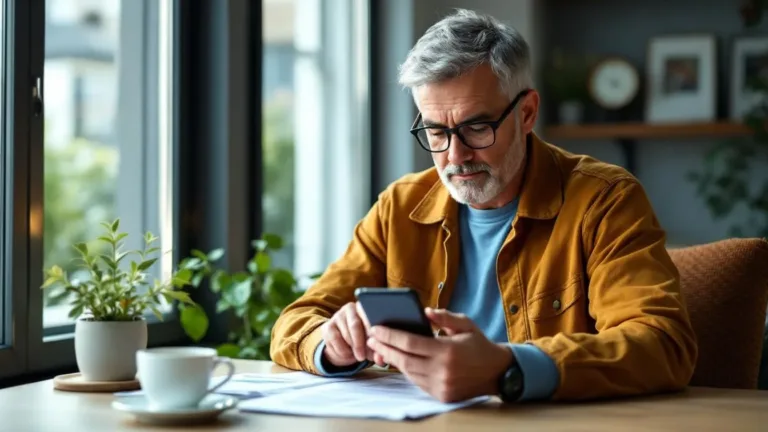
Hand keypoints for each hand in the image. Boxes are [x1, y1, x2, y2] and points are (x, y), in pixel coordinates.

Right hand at [320, 302, 377, 367]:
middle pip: (355, 325)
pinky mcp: (328, 326)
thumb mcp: (373, 346)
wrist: (346, 346)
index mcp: (366, 308)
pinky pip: (335, 340)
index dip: (371, 329)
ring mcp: (338, 316)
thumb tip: (380, 359)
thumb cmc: (364, 341)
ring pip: (345, 334)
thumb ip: (377, 352)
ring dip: (351, 349)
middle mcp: (350, 308)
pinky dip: (341, 350)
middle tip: (362, 357)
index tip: (374, 342)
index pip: (368, 314)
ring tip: (357, 355)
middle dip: (359, 344)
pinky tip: (347, 353)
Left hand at [366, 308, 513, 402]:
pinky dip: (406, 370)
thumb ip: (444, 317)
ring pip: (408, 372)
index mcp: (447, 351)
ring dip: (392, 360)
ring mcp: (441, 386)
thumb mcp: (465, 324)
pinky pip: (417, 382)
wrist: (497, 372)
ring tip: (381, 348)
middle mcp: (442, 371)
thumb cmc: (478, 344)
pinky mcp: (441, 396)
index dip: (390, 336)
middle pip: (404, 359)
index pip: (410, 343)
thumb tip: (424, 312)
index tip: (376, 329)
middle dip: (385, 348)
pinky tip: (398, 359)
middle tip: (371, 338)